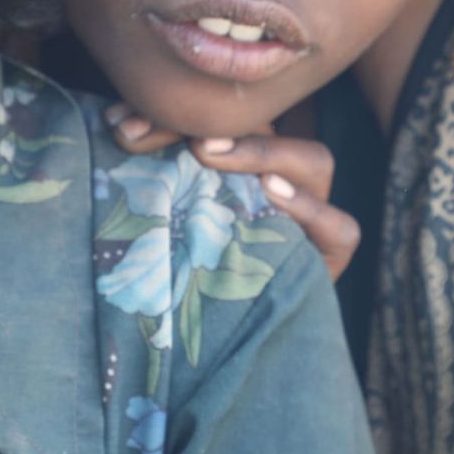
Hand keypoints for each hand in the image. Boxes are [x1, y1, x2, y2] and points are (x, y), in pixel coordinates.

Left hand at [107, 107, 361, 280]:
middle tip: (163, 132)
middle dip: (215, 124)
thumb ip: (153, 176)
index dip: (173, 113)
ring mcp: (312, 213)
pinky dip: (309, 210)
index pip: (220, 117)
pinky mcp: (331, 255)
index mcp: (242, 159)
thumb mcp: (167, 219)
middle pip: (265, 129)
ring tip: (210, 153)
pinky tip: (270, 195)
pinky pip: (339, 226)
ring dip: (262, 152)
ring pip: (315, 160)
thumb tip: (114, 129)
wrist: (220, 340)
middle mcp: (281, 177)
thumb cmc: (185, 272)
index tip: (125, 124)